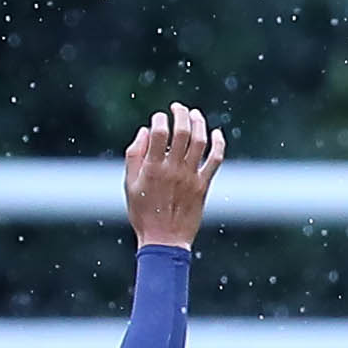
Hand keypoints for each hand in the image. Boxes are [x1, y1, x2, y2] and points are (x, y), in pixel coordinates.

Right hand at [124, 103, 225, 249]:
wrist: (164, 239)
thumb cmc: (142, 213)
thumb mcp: (129, 185)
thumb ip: (134, 157)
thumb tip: (145, 131)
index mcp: (151, 169)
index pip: (158, 134)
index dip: (160, 120)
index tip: (158, 117)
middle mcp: (172, 170)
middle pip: (182, 132)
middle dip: (181, 115)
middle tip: (178, 108)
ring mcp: (190, 176)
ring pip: (200, 141)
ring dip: (199, 124)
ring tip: (195, 115)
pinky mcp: (203, 184)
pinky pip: (215, 159)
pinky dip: (218, 143)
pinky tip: (216, 133)